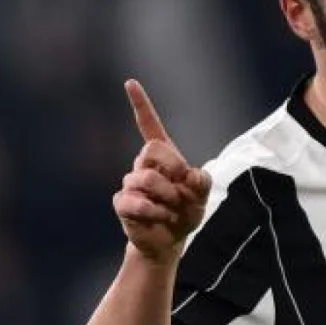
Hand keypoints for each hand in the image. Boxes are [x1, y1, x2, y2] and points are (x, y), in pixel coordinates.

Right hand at [114, 79, 210, 263]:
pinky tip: (160, 218)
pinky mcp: (122, 203)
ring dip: (168, 197)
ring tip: (173, 210)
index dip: (140, 104)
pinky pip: (135, 202)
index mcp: (163, 156)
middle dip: (173, 167)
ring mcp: (131, 184)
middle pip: (151, 149)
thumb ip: (202, 181)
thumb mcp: (203, 195)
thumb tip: (187, 177)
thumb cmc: (186, 212)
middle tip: (182, 187)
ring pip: (145, 179)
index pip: (149, 125)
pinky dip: (155, 212)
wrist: (170, 241)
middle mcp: (143, 165)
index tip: (130, 83)